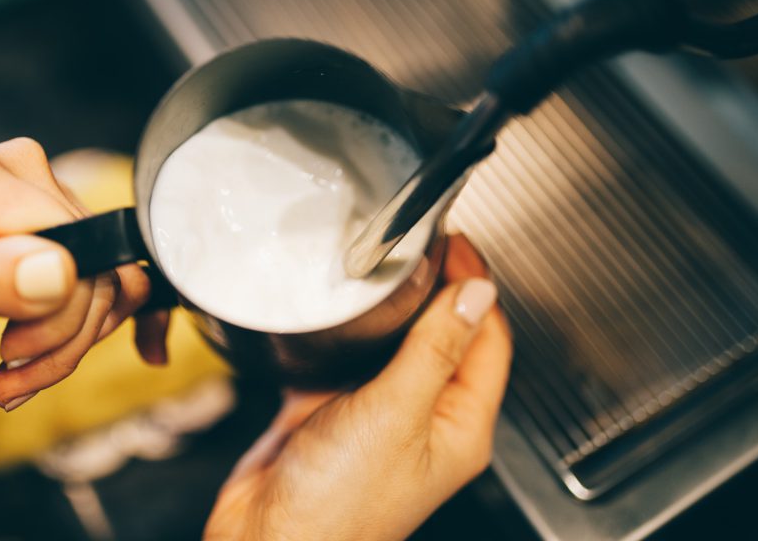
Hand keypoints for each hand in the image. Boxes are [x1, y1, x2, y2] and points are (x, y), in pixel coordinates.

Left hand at [0, 138, 166, 409]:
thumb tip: (63, 274)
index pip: (70, 249)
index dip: (59, 314)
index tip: (9, 357)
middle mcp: (22, 168)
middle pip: (94, 266)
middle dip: (63, 339)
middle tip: (11, 379)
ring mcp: (45, 187)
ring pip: (105, 276)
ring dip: (74, 339)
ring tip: (19, 374)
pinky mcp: (59, 213)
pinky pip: (105, 271)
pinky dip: (92, 320)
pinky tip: (68, 351)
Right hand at [205, 235, 511, 540]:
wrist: (270, 540)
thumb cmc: (341, 506)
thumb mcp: (398, 413)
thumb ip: (436, 349)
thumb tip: (476, 295)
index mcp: (459, 425)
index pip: (487, 338)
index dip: (476, 287)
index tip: (457, 246)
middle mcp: (422, 418)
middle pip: (444, 336)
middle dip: (435, 289)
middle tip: (420, 246)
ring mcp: (376, 414)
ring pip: (393, 344)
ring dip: (389, 307)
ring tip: (380, 266)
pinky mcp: (330, 410)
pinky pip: (343, 359)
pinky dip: (339, 333)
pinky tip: (330, 310)